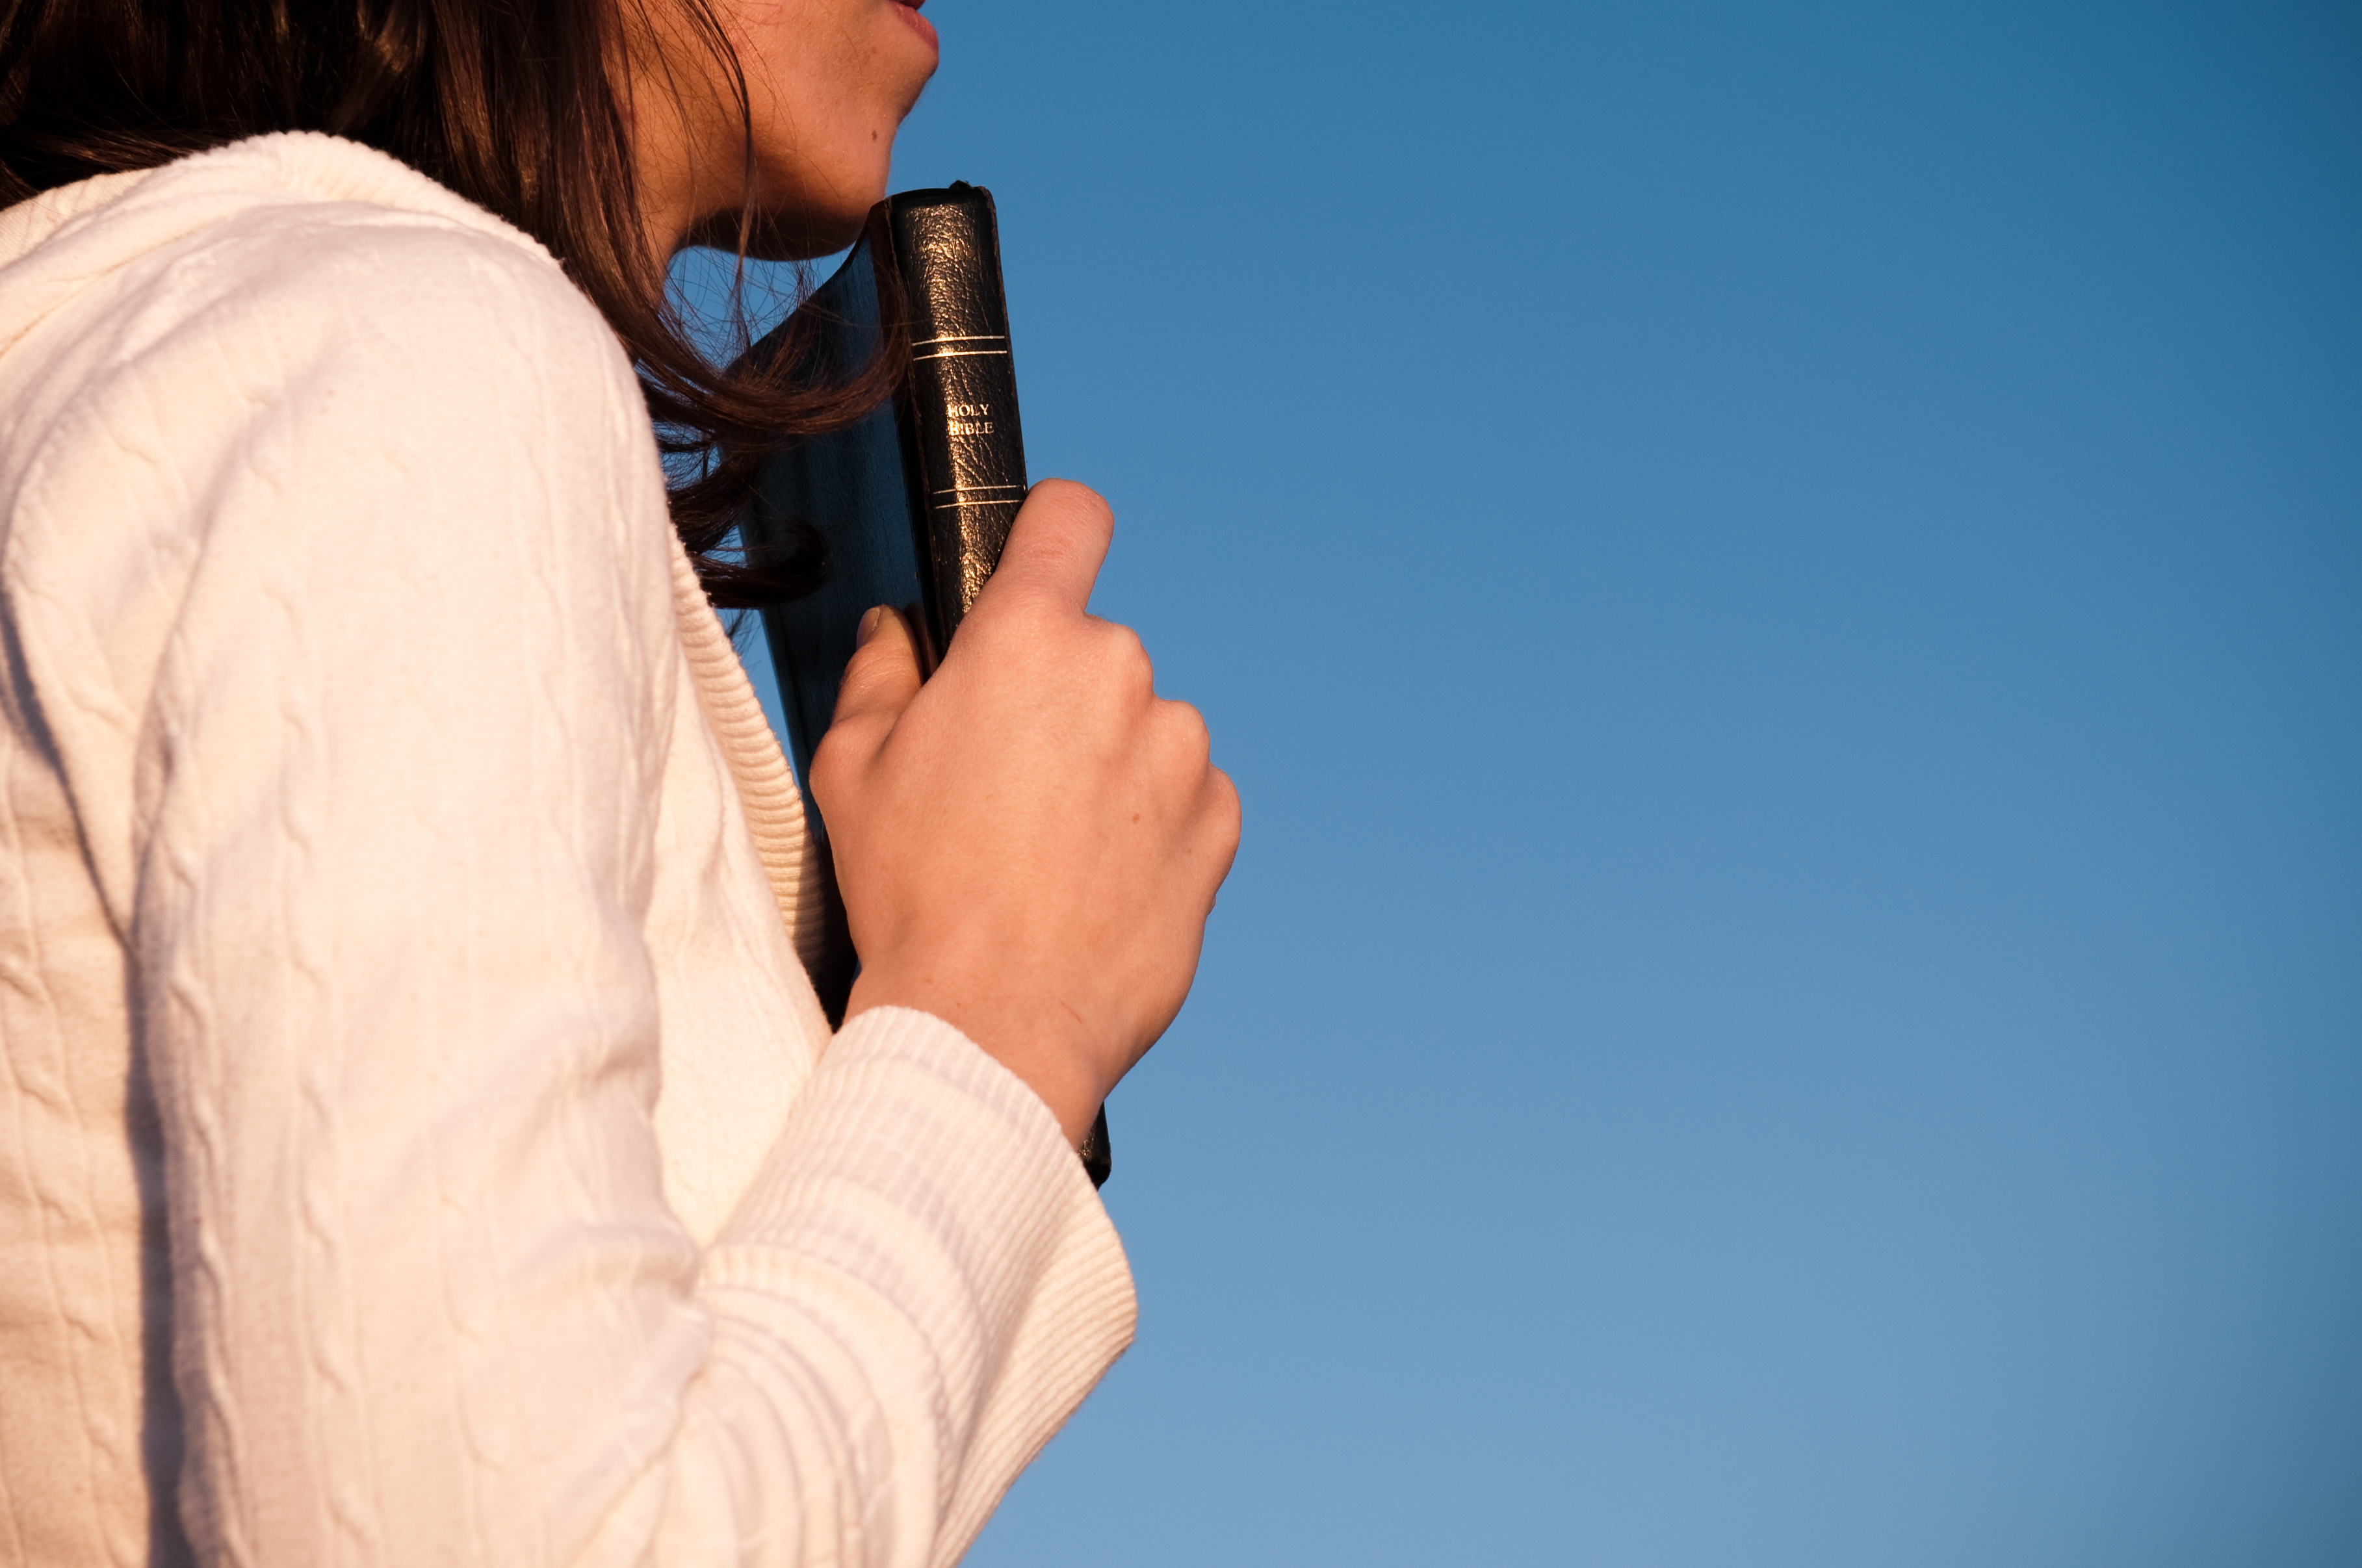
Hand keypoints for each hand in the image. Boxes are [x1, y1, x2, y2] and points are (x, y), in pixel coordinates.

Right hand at [809, 480, 1240, 1146]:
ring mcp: (1180, 749)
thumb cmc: (914, 899)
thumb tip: (895, 632)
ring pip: (1144, 729)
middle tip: (1004, 785)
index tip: (1042, 567)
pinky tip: (1097, 883)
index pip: (1069, 518)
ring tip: (1050, 855)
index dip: (1053, 534)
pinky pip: (1188, 797)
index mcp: (1024, 642)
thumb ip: (880, 677)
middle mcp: (1118, 674)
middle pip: (1094, 652)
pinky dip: (1153, 826)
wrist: (992, 1026)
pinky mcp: (1220, 820)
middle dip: (1058, 700)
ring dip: (1110, 768)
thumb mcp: (852, 772)